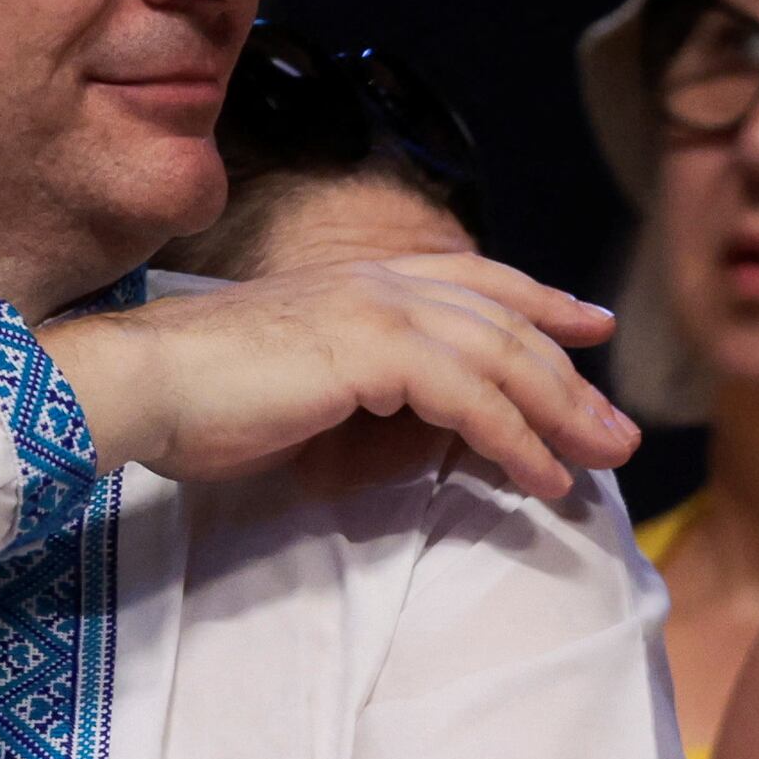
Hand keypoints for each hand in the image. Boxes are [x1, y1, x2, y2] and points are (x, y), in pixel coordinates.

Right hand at [48, 258, 630, 501]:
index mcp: (360, 280)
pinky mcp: (371, 351)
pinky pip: (470, 399)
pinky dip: (515, 440)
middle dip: (570, 377)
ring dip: (560, 412)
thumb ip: (362, 388)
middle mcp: (376, 281)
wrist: (139, 385)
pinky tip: (543, 478)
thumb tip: (409, 426)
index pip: (474, 280)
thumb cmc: (200, 401)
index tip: (594, 325)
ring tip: (603, 460)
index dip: (541, 300)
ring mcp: (375, 309)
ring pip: (501, 356)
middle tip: (619, 430)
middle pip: (504, 322)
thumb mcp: (302, 386)